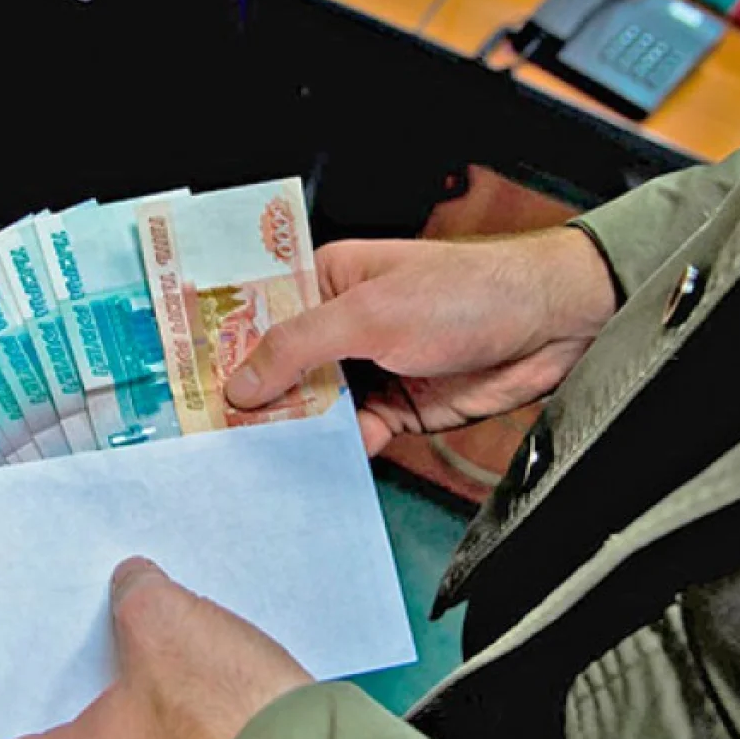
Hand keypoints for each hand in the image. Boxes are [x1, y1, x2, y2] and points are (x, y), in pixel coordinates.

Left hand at [0, 557, 311, 738]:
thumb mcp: (157, 617)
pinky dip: (177, 680)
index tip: (11, 657)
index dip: (5, 698)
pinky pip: (178, 716)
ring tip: (139, 609)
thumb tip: (133, 581)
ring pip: (131, 713)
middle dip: (79, 661)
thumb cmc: (216, 706)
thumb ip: (131, 589)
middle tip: (80, 610)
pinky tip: (192, 635)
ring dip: (135, 665)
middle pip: (74, 716)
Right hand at [226, 228, 615, 455]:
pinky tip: (336, 457)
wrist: (549, 327)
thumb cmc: (465, 293)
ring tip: (264, 456)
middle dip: (256, 399)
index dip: (225, 348)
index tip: (190, 385)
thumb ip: (299, 347)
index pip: (258, 315)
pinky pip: (353, 432)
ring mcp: (366, 368)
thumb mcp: (369, 314)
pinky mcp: (395, 407)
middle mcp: (340, 325)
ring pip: (313, 407)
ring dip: (297, 429)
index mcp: (326, 282)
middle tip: (217, 433)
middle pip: (281, 369)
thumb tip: (240, 384)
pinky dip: (343, 446)